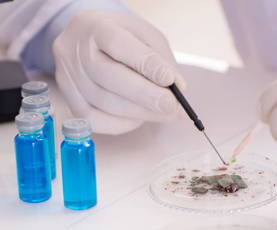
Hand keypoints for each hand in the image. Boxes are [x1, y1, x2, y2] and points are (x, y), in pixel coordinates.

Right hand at [53, 11, 185, 134]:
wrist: (89, 41)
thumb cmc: (123, 38)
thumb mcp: (147, 37)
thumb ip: (162, 61)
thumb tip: (177, 90)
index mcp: (96, 26)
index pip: (119, 45)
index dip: (146, 65)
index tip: (170, 81)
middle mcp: (74, 50)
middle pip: (109, 78)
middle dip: (146, 96)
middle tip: (172, 107)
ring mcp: (68, 77)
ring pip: (104, 102)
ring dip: (140, 113)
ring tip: (165, 114)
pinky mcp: (69, 100)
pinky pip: (95, 121)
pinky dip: (122, 124)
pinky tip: (140, 118)